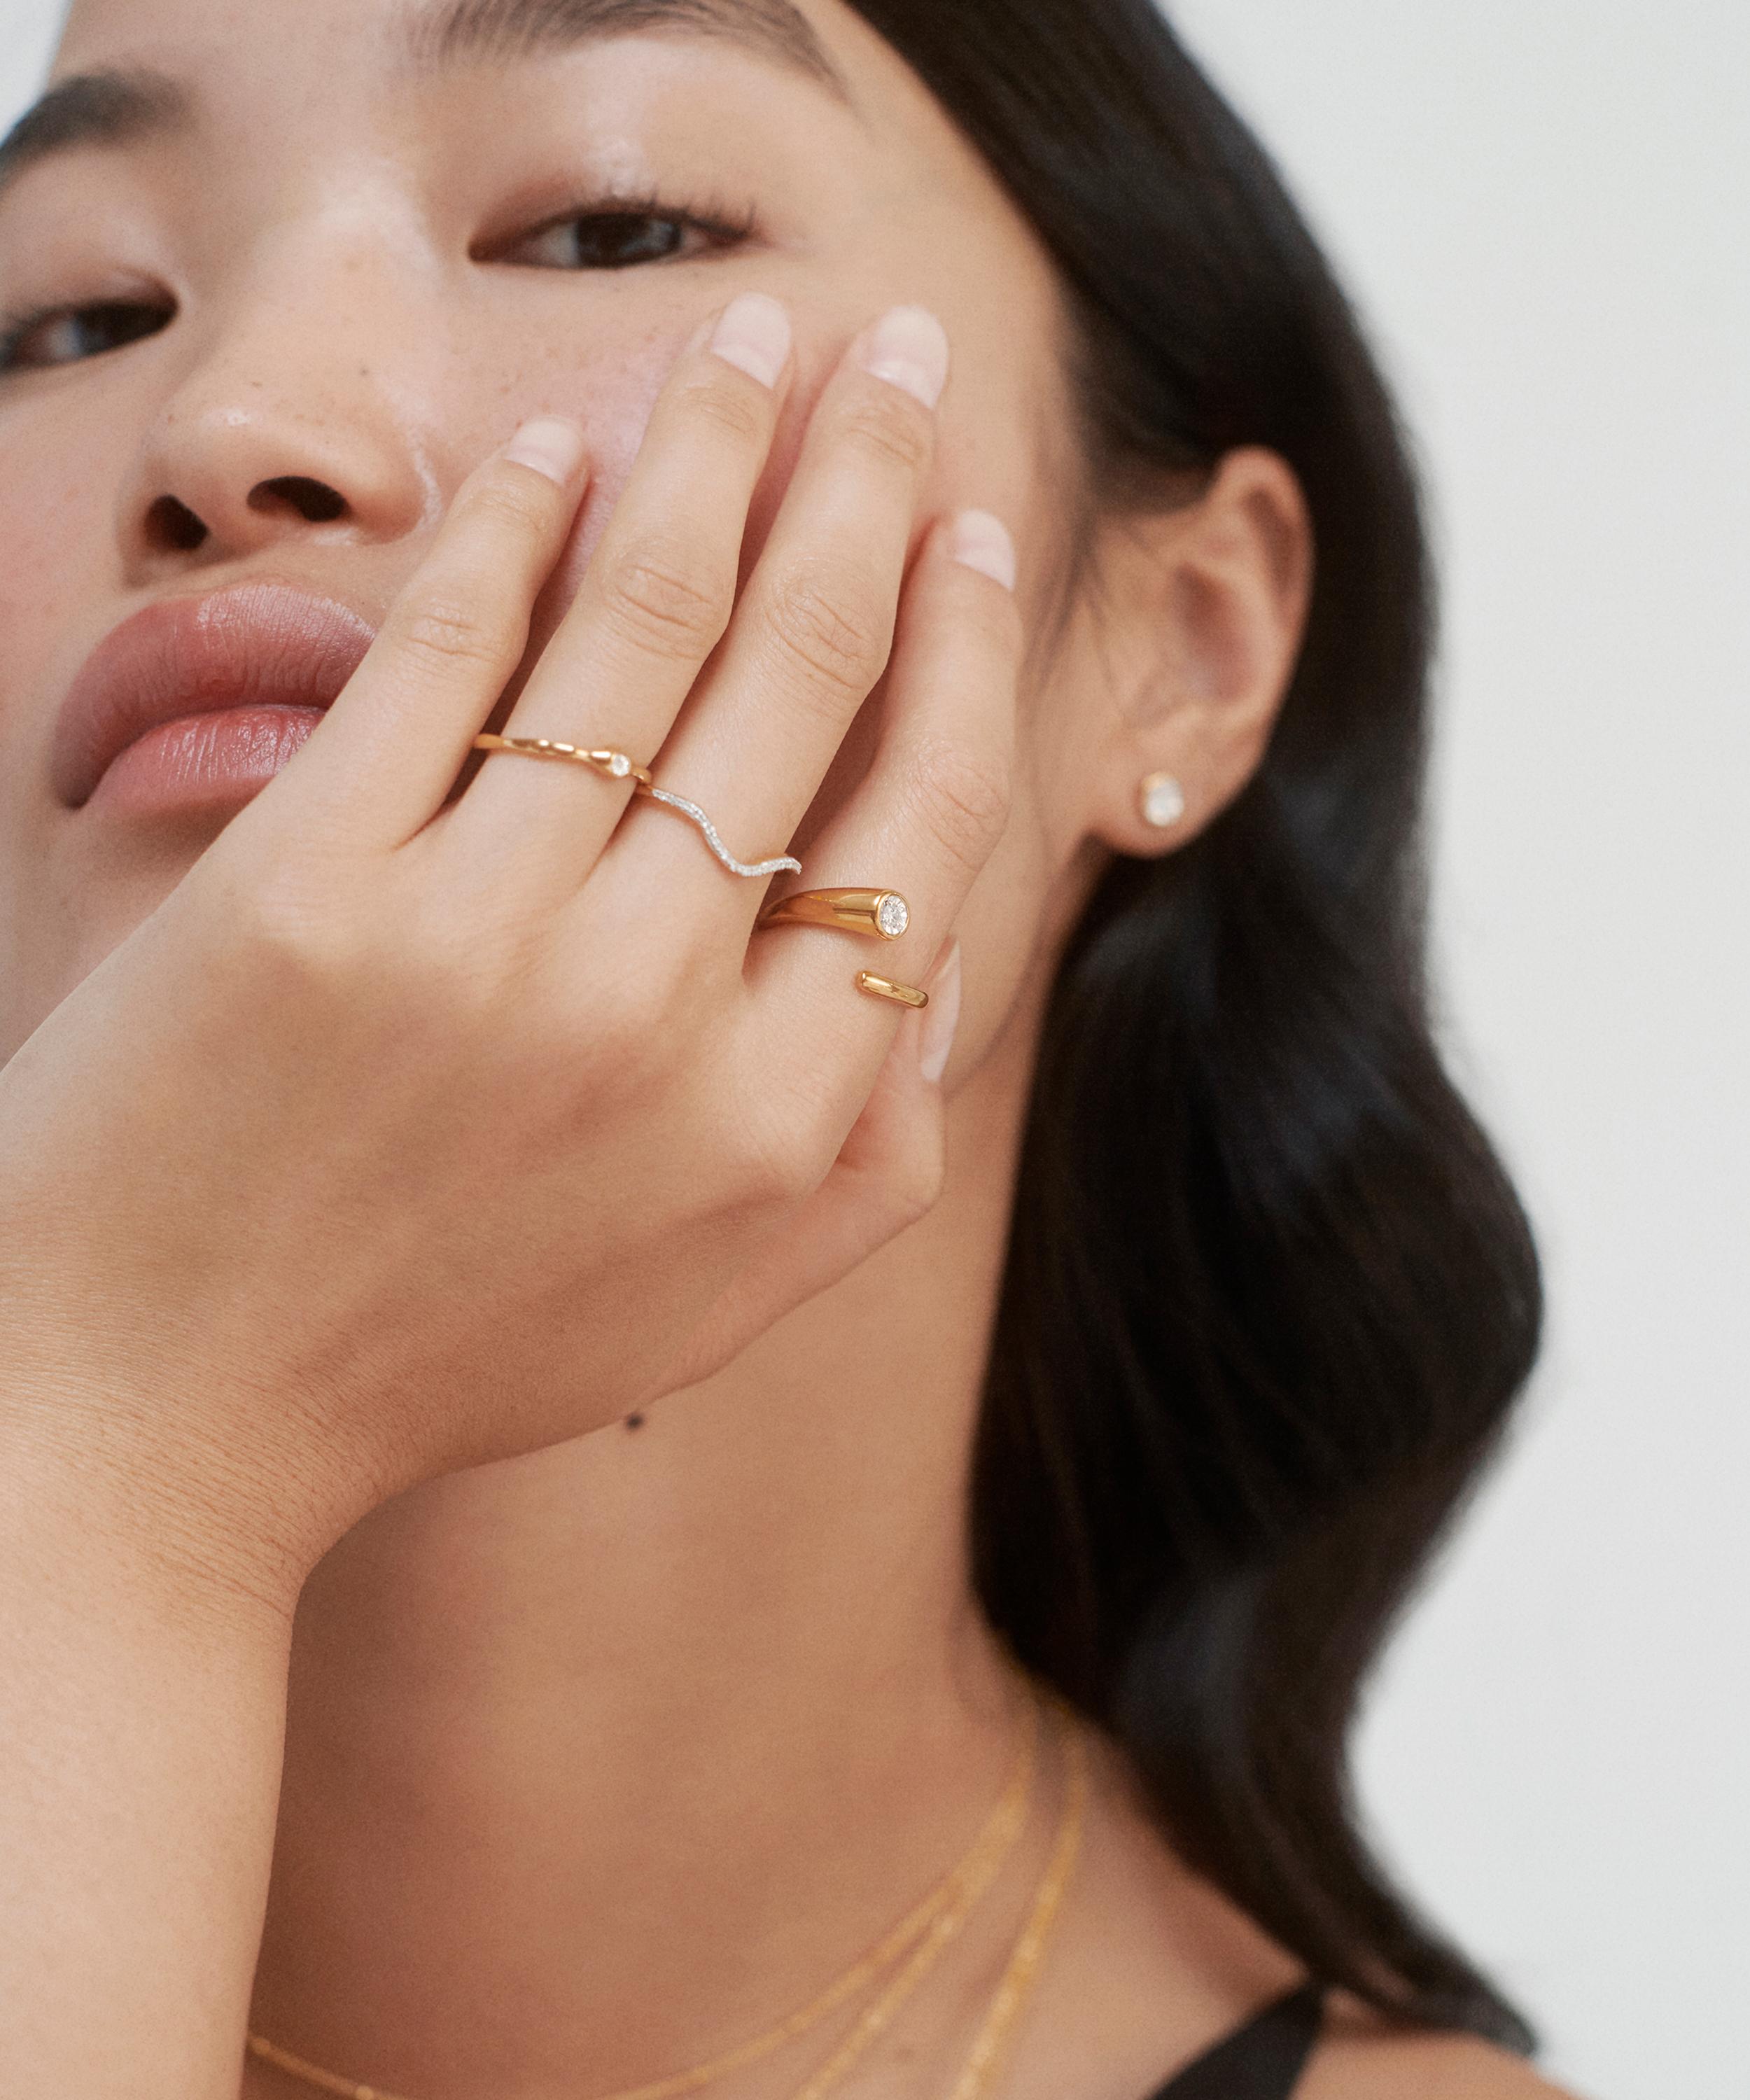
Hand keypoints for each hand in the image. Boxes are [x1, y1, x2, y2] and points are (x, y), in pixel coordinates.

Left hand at [0, 295, 1018, 1603]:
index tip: (969, 527)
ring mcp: (484, 937)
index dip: (962, 645)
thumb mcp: (719, 1301)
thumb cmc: (450, 1352)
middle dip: (869, 479)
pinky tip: (554, 439)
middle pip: (804, 674)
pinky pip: (447, 650)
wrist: (161, 1417)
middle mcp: (659, 1011)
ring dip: (711, 446)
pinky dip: (510, 524)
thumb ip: (872, 1152)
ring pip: (646, 622)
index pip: (926, 815)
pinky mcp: (314, 882)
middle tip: (900, 351)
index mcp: (784, 1115)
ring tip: (749, 335)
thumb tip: (945, 955)